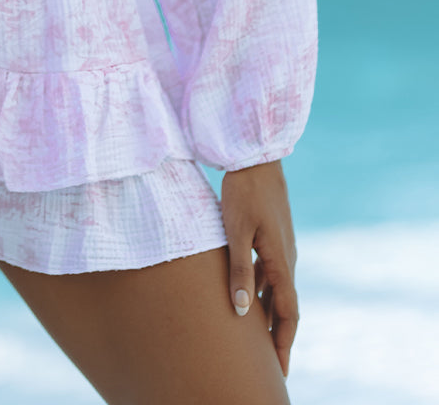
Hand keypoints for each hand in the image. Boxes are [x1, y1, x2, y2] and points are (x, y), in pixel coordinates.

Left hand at [221, 159, 298, 377]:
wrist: (256, 155)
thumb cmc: (243, 191)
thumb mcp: (235, 230)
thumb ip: (238, 270)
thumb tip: (240, 312)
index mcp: (280, 260)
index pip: (288, 312)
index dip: (284, 341)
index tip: (280, 368)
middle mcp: (286, 257)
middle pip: (285, 306)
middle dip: (279, 335)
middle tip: (271, 363)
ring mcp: (280, 247)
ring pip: (277, 289)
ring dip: (270, 314)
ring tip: (259, 338)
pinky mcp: (272, 236)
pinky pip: (270, 273)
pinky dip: (263, 292)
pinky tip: (248, 298)